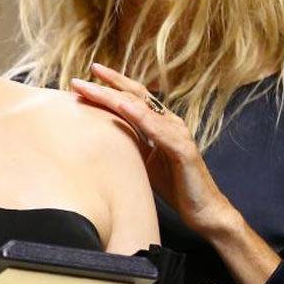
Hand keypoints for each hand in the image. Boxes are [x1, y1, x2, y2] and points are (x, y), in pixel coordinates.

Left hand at [71, 63, 279, 283]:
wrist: (202, 209)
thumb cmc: (173, 184)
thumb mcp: (142, 159)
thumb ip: (127, 142)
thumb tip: (97, 134)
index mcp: (160, 123)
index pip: (133, 97)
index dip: (112, 84)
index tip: (87, 73)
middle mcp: (170, 122)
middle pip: (136, 96)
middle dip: (108, 84)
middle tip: (81, 76)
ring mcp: (178, 134)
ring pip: (142, 109)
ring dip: (114, 97)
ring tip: (92, 88)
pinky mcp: (183, 150)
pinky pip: (159, 131)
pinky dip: (140, 117)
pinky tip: (123, 107)